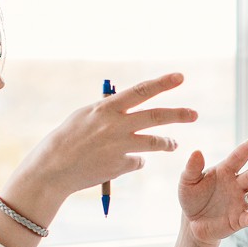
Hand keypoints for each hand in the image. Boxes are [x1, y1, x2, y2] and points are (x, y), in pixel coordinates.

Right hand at [14, 72, 196, 201]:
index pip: (141, 91)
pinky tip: (123, 162)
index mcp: (106, 108)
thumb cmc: (67, 138)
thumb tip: (129, 106)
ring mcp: (119, 147)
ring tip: (174, 144)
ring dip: (167, 143)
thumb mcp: (85, 116)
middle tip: (194, 114)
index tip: (180, 77)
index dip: (162, 83)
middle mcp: (116, 126)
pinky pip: (138, 161)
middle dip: (178, 114)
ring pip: (154, 142)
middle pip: (156, 117)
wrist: (53, 169)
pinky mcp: (120, 166)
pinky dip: (135, 160)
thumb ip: (108, 111)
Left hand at [176, 134, 247, 244]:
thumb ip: (192, 168)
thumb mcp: (187, 182)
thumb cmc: (192, 197)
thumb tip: (197, 152)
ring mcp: (240, 202)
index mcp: (226, 171)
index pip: (239, 157)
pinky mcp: (239, 220)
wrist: (192, 222)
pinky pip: (246, 218)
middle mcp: (237, 184)